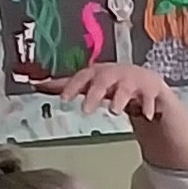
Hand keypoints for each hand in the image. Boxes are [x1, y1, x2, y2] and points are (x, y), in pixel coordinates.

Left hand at [22, 61, 175, 122]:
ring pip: (125, 88)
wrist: (147, 82)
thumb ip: (67, 85)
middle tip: (86, 110)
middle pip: (103, 81)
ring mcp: (134, 80)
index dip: (72, 87)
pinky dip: (147, 107)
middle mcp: (115, 73)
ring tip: (115, 110)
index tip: (64, 100)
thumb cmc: (113, 83)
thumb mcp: (90, 84)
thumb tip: (36, 84)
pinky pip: (149, 98)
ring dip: (120, 99)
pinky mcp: (151, 89)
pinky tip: (147, 116)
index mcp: (97, 72)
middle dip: (95, 94)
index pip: (82, 77)